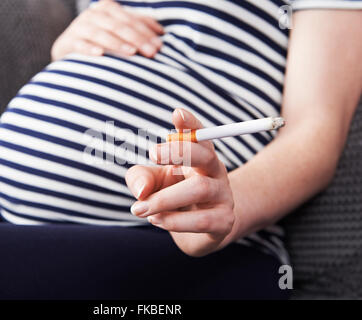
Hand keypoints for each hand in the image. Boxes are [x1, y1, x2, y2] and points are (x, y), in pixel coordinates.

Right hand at [51, 0, 163, 60]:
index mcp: (108, 8)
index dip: (146, 31)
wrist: (68, 50)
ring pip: (101, 34)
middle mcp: (93, 14)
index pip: (131, 19)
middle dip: (137, 39)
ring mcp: (79, 27)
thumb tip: (161, 33)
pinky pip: (80, 45)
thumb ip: (137, 27)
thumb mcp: (118, 31)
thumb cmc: (100, 42)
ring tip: (131, 53)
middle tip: (152, 53)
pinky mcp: (68, 42)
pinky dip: (89, 49)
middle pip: (119, 26)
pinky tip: (100, 54)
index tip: (160, 45)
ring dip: (117, 44)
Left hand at [125, 109, 236, 256]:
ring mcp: (223, 196)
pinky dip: (175, 221)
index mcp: (199, 156)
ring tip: (140, 209)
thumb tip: (142, 190)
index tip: (177, 114)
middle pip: (204, 155)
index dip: (191, 124)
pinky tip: (156, 220)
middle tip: (152, 153)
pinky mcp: (224, 221)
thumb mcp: (152, 183)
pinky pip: (202, 220)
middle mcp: (214, 171)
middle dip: (179, 151)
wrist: (198, 232)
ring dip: (165, 198)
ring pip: (200, 189)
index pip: (199, 135)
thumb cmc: (172, 198)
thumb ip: (141, 178)